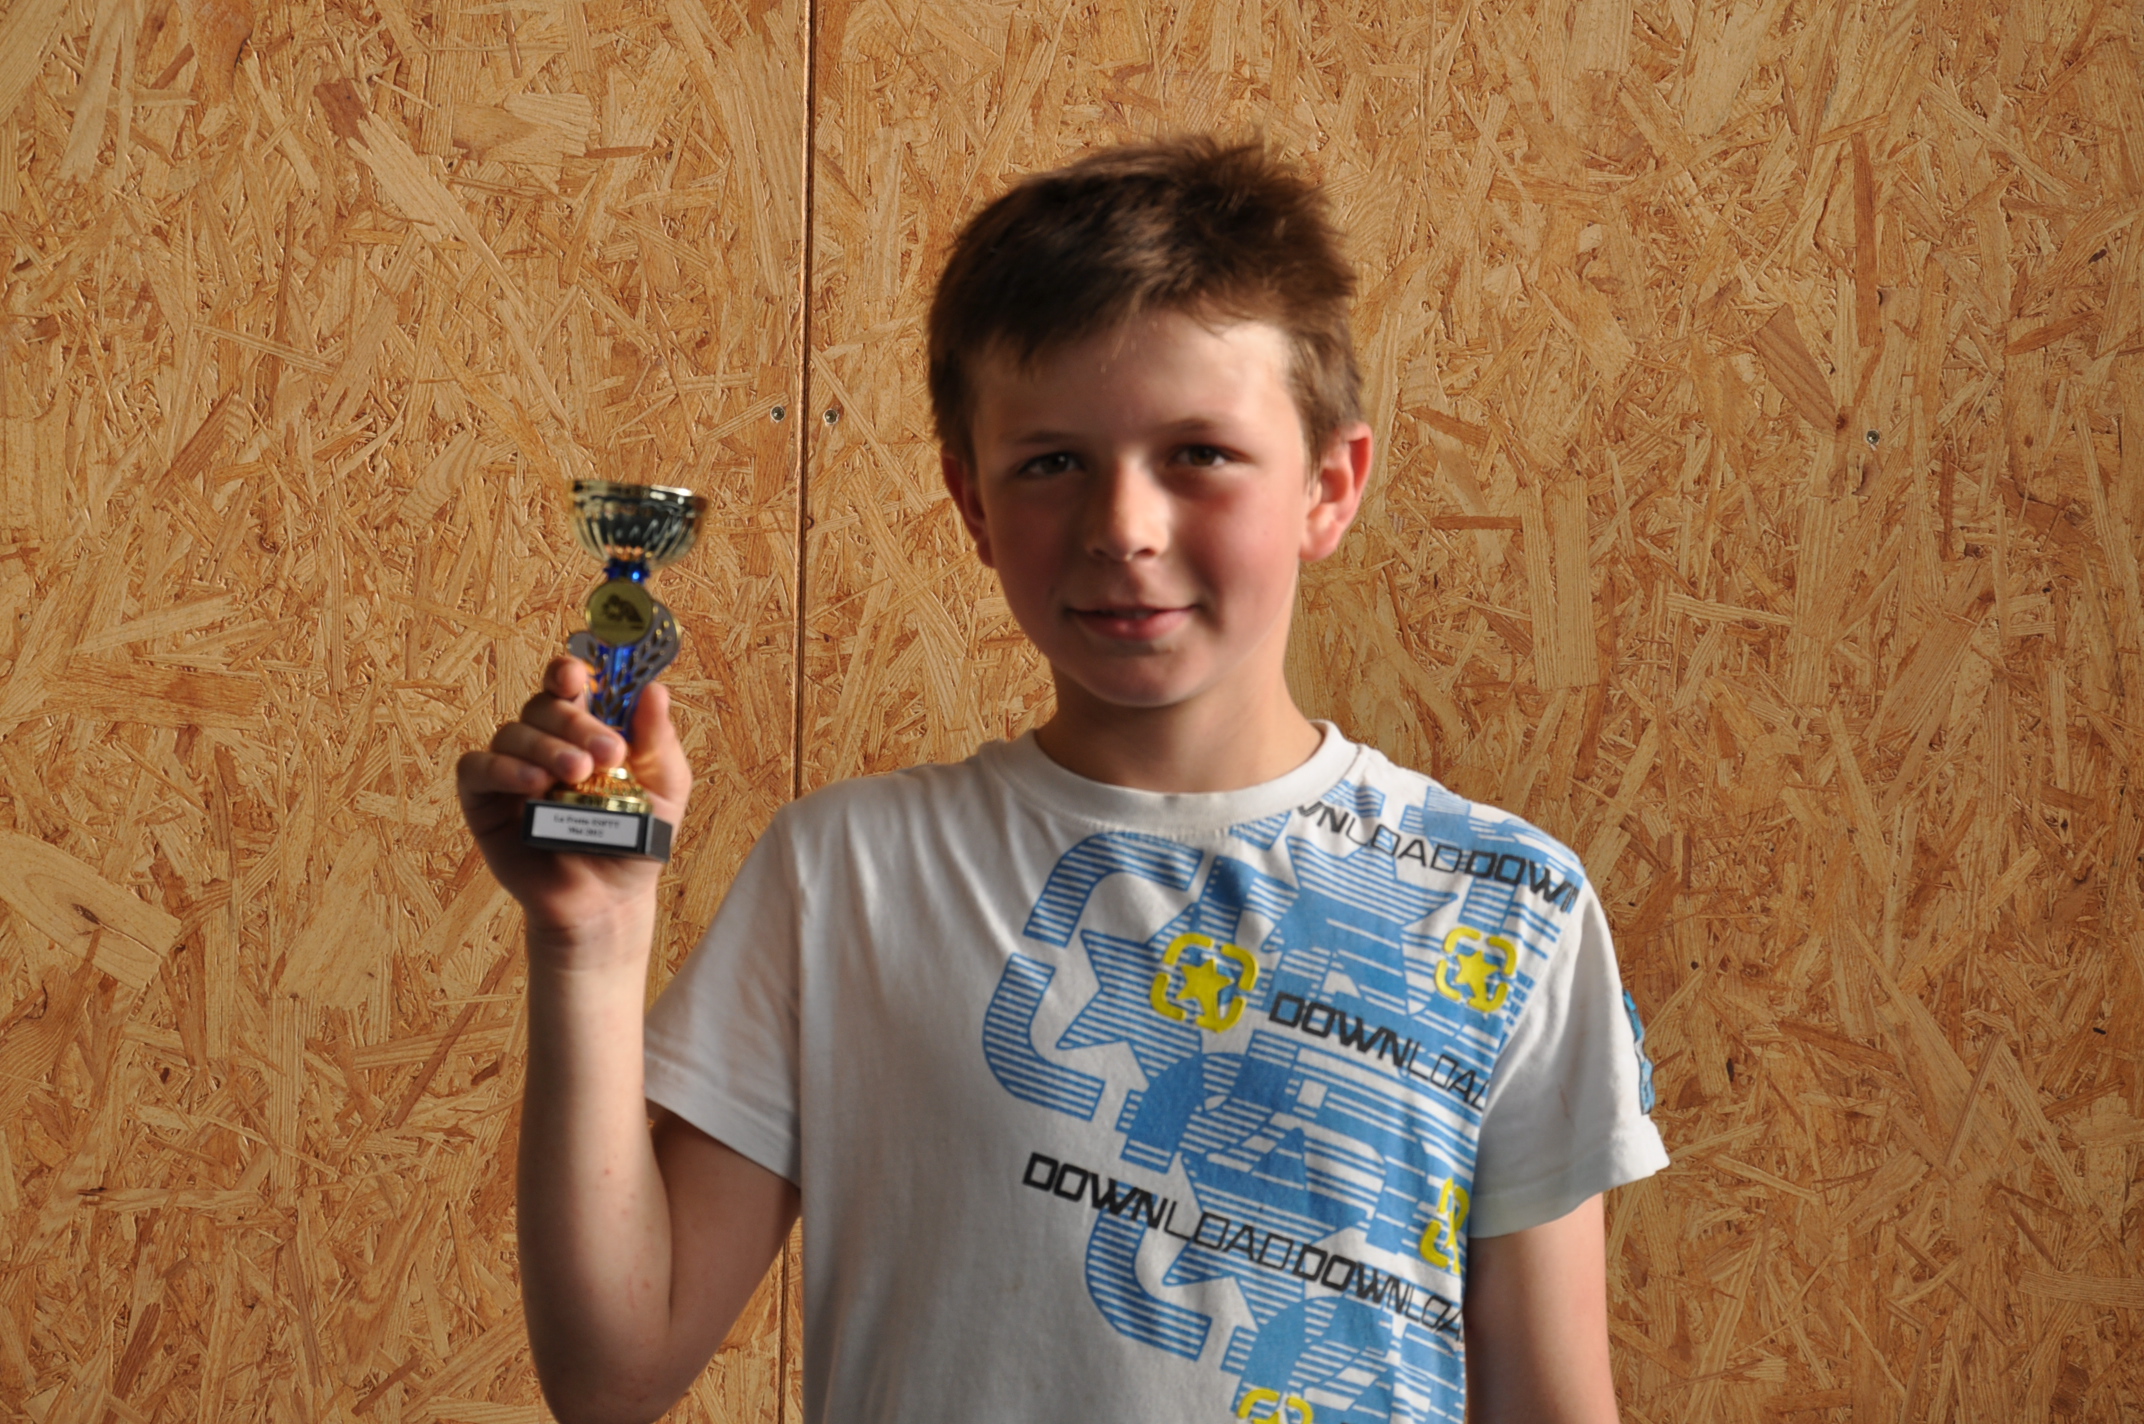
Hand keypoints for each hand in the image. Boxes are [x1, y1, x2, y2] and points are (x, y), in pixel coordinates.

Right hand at [457, 656, 691, 952]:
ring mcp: (513, 769)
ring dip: (546, 746)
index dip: (570, 672)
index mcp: (587, 728)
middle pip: (545, 705)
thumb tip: (655, 689)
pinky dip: (502, 768)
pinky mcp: (485, 801)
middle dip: (575, 723)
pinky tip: (533, 783)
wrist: (610, 900)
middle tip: (607, 754)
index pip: (570, 685)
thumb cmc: (636, 839)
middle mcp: (546, 741)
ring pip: (513, 733)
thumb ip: (658, 739)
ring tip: (576, 775)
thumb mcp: (665, 787)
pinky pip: (477, 769)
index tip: (581, 676)